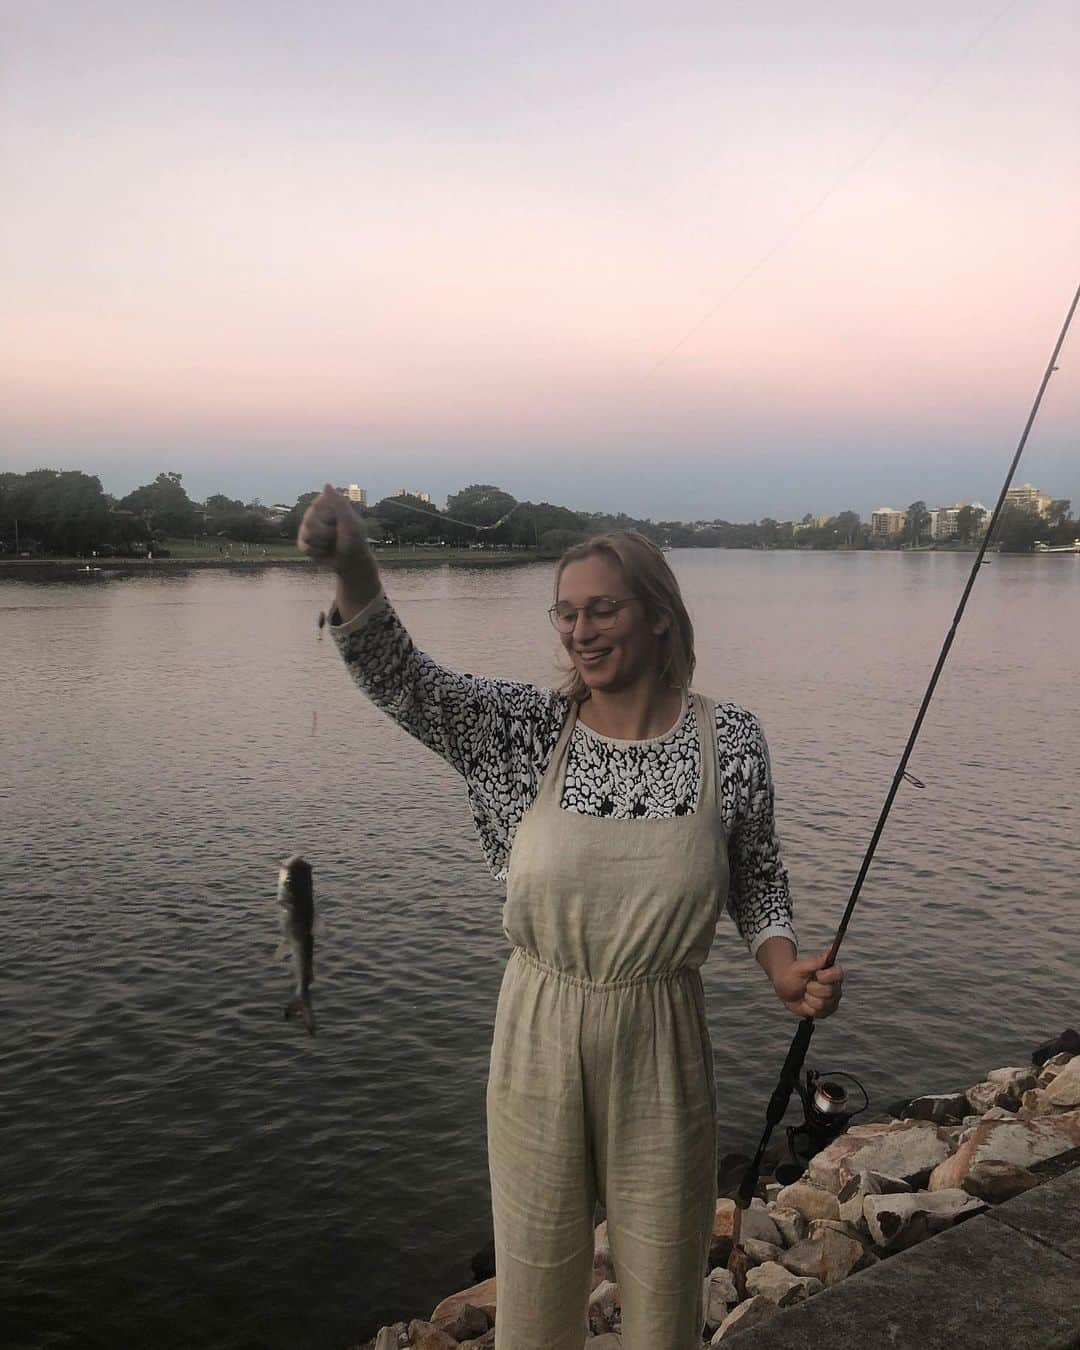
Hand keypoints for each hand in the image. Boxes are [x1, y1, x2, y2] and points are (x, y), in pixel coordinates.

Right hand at [298, 484, 380, 617]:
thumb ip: (338, 503)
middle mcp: (315, 512)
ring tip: (330, 543)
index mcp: (327, 503)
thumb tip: (327, 485)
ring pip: (306, 534)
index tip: (340, 522)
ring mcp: (307, 527)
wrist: (351, 562)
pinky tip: (324, 551)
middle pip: (310, 520)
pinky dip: (317, 552)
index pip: (317, 505)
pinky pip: (304, 546)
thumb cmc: (355, 541)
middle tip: (336, 535)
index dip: (328, 517)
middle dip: (325, 532)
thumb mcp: (350, 522)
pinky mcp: (303, 542)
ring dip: (322, 543)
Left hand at [770, 950, 844, 1018]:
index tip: (816, 974)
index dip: (826, 976)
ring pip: (822, 1004)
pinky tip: (805, 1002)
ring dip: (808, 998)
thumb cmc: (793, 974)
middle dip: (811, 988)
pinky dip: (808, 1008)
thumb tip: (830, 951)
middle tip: (806, 984)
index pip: (839, 974)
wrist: (786, 988)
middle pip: (828, 991)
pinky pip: (818, 1013)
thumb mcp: (800, 966)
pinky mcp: (827, 1011)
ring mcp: (832, 1000)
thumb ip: (815, 961)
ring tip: (805, 993)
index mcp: (832, 972)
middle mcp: (836, 987)